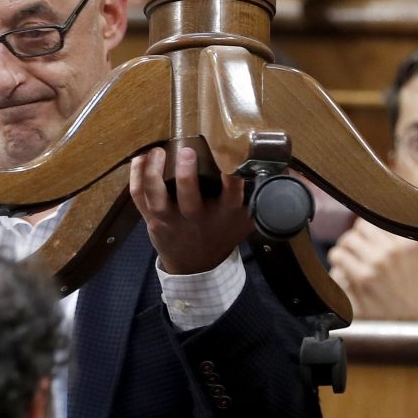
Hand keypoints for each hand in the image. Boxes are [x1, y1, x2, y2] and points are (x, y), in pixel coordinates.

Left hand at [129, 145, 250, 275]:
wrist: (196, 266)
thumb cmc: (222, 234)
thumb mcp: (245, 220)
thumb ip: (260, 197)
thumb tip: (283, 172)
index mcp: (224, 214)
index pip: (231, 194)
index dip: (231, 177)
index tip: (230, 158)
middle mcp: (196, 218)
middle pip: (189, 198)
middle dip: (186, 174)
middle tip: (187, 151)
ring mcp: (171, 220)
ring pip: (157, 197)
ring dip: (154, 173)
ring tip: (157, 151)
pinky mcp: (152, 220)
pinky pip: (138, 198)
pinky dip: (135, 177)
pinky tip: (139, 159)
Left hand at [326, 218, 417, 320]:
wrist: (414, 328)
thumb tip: (411, 216)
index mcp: (408, 244)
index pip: (373, 220)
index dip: (366, 230)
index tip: (366, 238)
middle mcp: (390, 252)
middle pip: (355, 231)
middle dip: (353, 241)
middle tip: (355, 251)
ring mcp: (373, 267)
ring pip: (342, 245)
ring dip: (343, 254)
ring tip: (349, 263)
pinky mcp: (359, 282)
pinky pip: (336, 264)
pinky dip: (338, 268)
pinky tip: (346, 275)